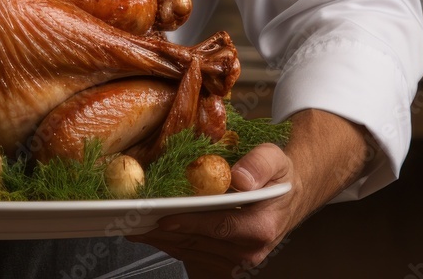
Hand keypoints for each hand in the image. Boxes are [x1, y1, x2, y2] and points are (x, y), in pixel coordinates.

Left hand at [133, 109, 372, 275]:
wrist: (290, 194)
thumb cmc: (278, 174)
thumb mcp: (273, 158)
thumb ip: (258, 165)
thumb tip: (240, 177)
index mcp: (260, 227)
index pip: (217, 228)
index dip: (187, 223)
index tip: (161, 218)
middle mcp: (249, 251)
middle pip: (198, 242)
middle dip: (163, 231)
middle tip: (132, 219)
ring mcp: (238, 261)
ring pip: (192, 251)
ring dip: (162, 241)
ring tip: (134, 226)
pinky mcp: (228, 263)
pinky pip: (194, 256)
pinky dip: (172, 245)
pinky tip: (152, 234)